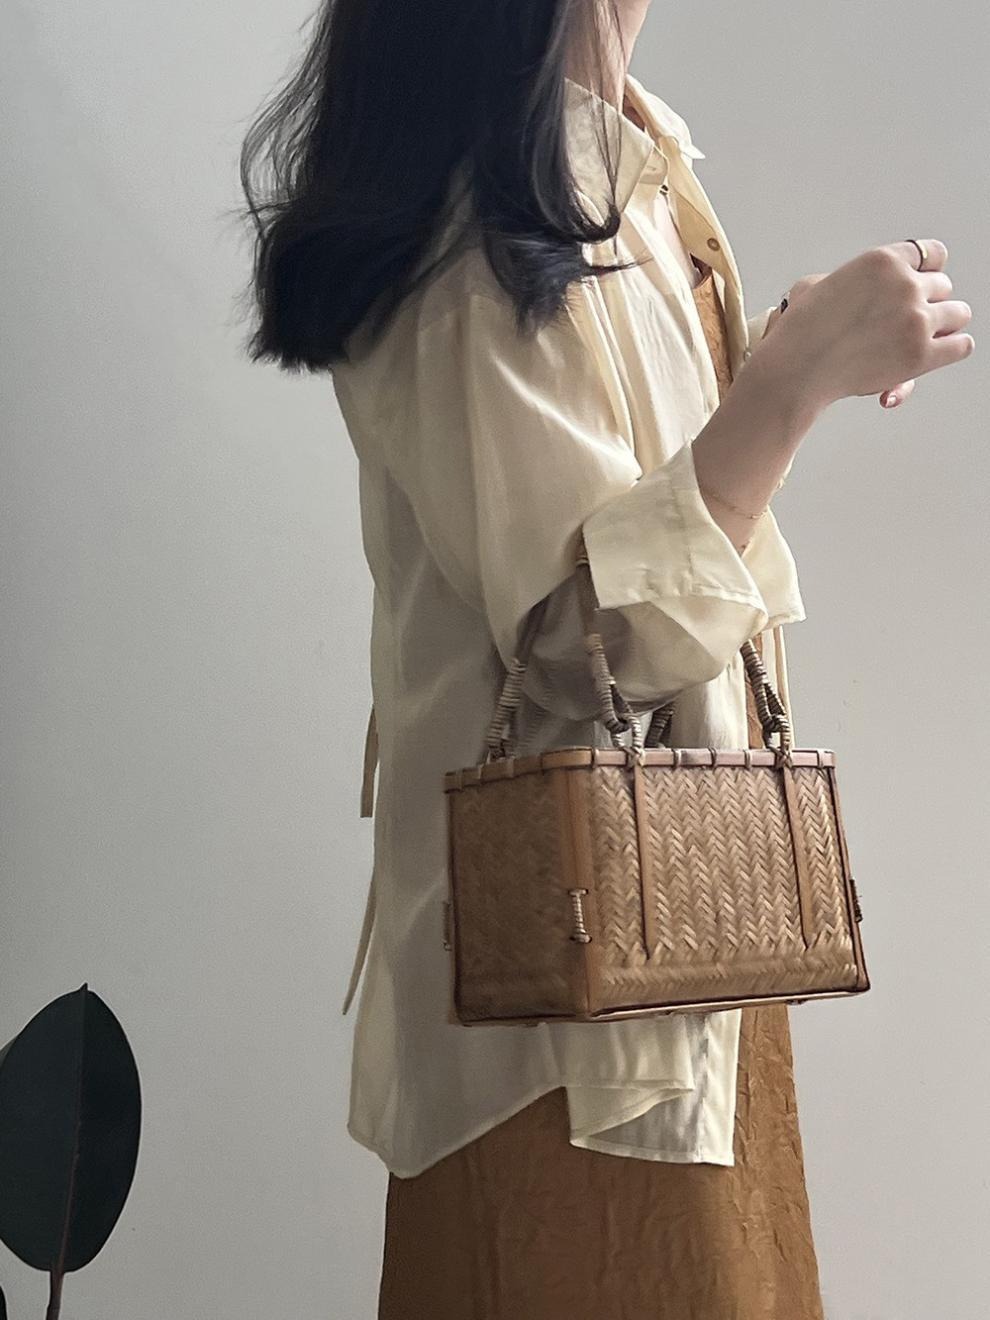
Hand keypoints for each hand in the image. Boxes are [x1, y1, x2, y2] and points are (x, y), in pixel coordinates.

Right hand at [759, 242, 973, 410]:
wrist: (796, 369)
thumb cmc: (799, 332)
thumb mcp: (817, 284)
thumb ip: (851, 280)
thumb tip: (861, 292)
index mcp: (882, 260)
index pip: (931, 254)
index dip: (926, 272)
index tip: (920, 285)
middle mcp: (905, 285)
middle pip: (943, 287)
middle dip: (928, 303)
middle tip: (908, 320)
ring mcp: (916, 320)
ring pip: (958, 314)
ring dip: (943, 326)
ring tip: (924, 337)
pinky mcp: (922, 355)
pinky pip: (961, 346)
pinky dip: (950, 350)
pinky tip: (935, 354)